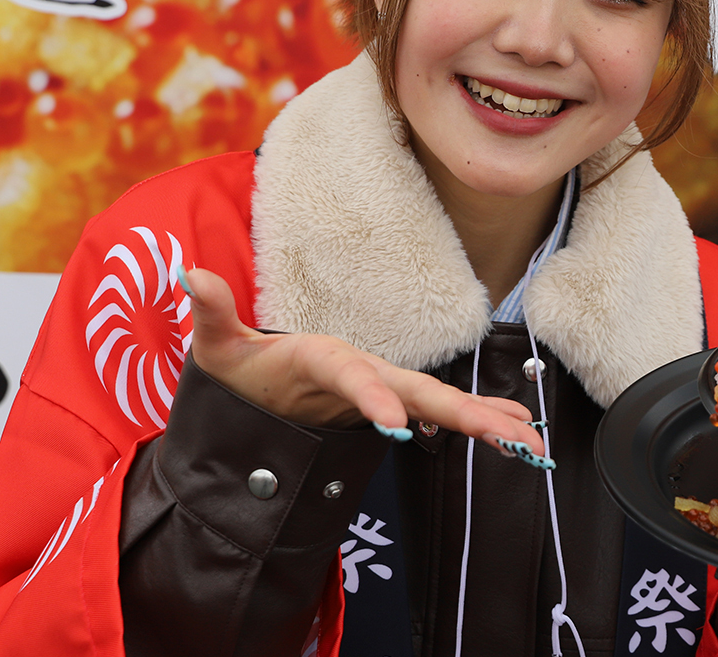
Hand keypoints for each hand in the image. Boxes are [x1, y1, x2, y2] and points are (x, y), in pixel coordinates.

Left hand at [177, 266, 545, 456]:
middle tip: (506, 435)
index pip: (352, 374)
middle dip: (463, 412)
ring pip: (441, 402)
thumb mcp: (219, 349)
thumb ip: (214, 316)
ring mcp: (383, 386)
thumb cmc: (243, 366)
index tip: (396, 427)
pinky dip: (480, 422)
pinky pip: (442, 414)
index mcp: (325, 357)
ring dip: (487, 419)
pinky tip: (514, 436)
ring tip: (528, 442)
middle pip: (418, 389)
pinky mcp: (393, 403)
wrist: (261, 378)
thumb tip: (189, 274)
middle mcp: (365, 368)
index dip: (374, 397)